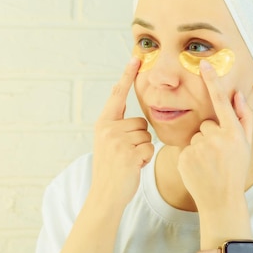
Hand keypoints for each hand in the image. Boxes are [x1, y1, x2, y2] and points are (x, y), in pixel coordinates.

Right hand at [90, 57, 153, 209]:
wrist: (105, 194)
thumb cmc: (110, 168)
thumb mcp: (106, 142)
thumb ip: (116, 125)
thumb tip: (129, 109)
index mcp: (103, 123)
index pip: (118, 95)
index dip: (127, 76)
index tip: (136, 57)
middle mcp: (108, 129)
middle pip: (140, 121)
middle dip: (139, 138)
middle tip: (126, 154)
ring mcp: (118, 141)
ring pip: (146, 135)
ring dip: (143, 149)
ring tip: (129, 161)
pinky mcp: (129, 154)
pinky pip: (149, 148)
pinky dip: (146, 159)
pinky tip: (134, 167)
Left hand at [177, 60, 252, 209]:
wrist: (221, 199)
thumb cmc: (235, 170)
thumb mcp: (245, 145)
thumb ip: (244, 118)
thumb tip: (239, 94)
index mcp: (233, 133)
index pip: (220, 102)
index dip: (212, 82)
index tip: (204, 64)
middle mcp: (216, 138)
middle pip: (206, 125)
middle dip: (210, 136)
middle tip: (218, 156)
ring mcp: (199, 148)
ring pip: (195, 136)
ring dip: (200, 147)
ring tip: (209, 164)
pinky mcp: (185, 157)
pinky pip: (186, 148)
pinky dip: (190, 156)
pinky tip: (199, 168)